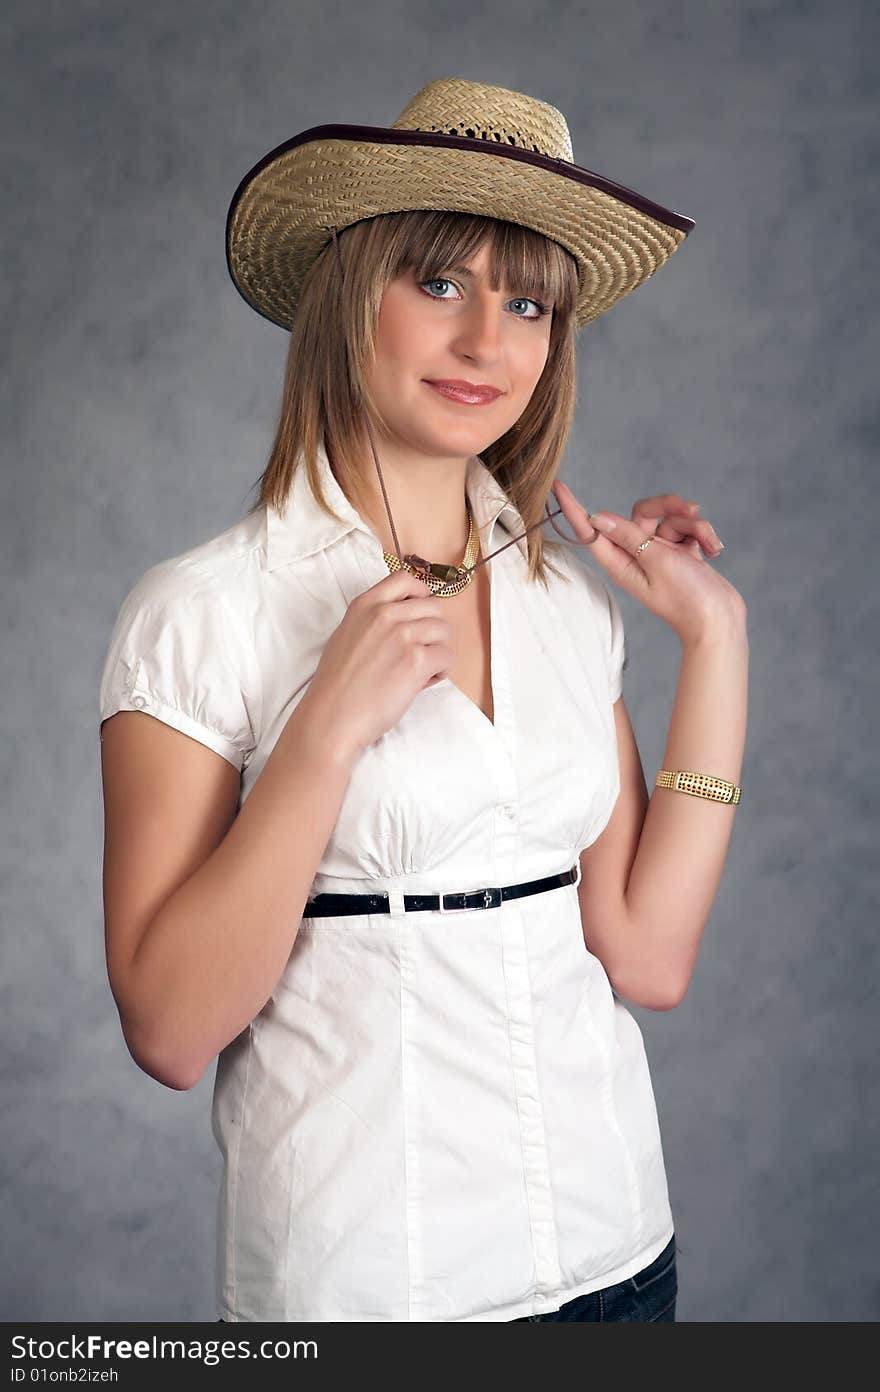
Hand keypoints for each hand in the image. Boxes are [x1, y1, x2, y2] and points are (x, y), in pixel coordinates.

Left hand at [549, 481, 745, 646]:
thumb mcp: (656, 560)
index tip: (558, 485)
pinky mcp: (680, 552)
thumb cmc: (687, 597)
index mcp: (620, 562)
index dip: (574, 507)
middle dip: (669, 506)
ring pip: (670, 518)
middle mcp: (636, 555)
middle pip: (642, 513)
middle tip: (691, 508)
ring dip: (693, 526)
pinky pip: (687, 529)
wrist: (720, 619)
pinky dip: (701, 535)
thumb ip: (628, 535)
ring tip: (707, 545)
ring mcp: (659, 553)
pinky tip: (712, 550)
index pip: (591, 530)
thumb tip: (598, 518)